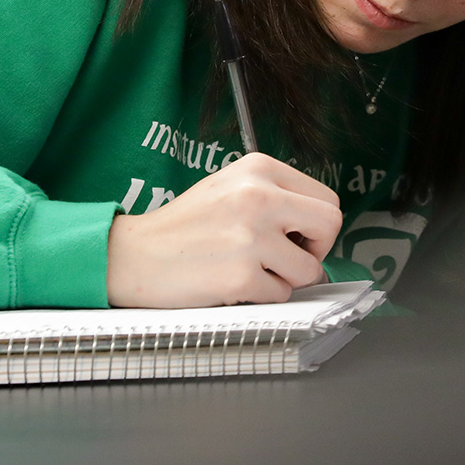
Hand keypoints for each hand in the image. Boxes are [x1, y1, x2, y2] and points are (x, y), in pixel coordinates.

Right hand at [106, 152, 341, 308]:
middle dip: (317, 249)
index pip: (326, 198)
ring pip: (309, 269)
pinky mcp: (241, 275)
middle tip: (290, 257)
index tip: (296, 236)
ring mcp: (251, 237)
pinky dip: (262, 295)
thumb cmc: (183, 227)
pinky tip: (233, 282)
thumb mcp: (230, 188)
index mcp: (258, 169)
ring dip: (286, 278)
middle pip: (330, 225)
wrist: (134, 255)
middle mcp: (258, 196)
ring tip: (251, 269)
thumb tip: (320, 230)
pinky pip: (281, 294)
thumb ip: (276, 198)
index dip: (317, 224)